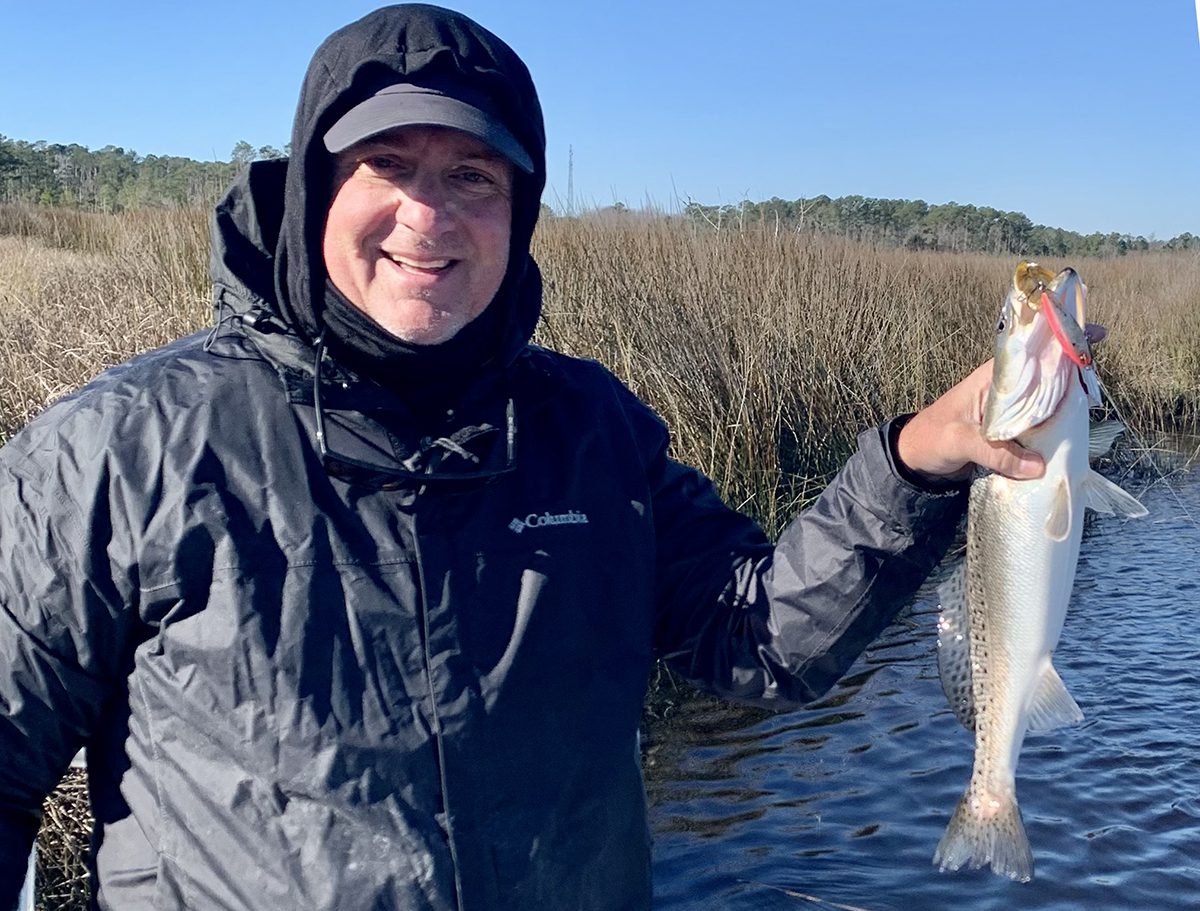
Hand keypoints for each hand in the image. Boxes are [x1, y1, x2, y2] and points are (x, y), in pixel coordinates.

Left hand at [895, 324, 1105, 482]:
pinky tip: (1075, 432)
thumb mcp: (960, 442)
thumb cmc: (931, 438)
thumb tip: (1038, 466)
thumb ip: (996, 452)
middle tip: (1100, 376)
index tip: (1095, 333)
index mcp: (992, 378)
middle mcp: (1007, 388)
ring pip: (1049, 399)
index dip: (1061, 339)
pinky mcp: (1013, 430)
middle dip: (1075, 369)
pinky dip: (1057, 428)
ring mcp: (1011, 409)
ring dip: (1070, 401)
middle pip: (1048, 373)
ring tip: (1094, 403)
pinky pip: (1041, 424)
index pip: (1031, 351)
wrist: (916, 459)